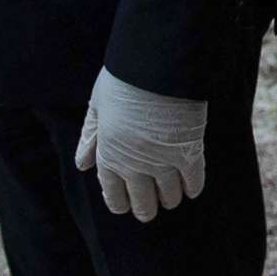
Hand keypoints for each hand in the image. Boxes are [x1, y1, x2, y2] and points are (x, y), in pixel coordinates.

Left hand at [73, 67, 206, 221]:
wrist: (157, 66)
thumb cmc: (123, 80)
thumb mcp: (98, 106)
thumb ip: (90, 137)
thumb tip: (82, 164)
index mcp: (109, 155)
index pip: (113, 194)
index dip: (120, 203)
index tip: (125, 205)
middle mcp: (134, 165)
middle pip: (142, 202)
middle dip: (146, 209)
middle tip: (151, 209)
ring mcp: (163, 162)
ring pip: (169, 195)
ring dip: (170, 199)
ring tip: (172, 197)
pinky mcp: (188, 153)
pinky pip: (193, 180)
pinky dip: (193, 187)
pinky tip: (192, 188)